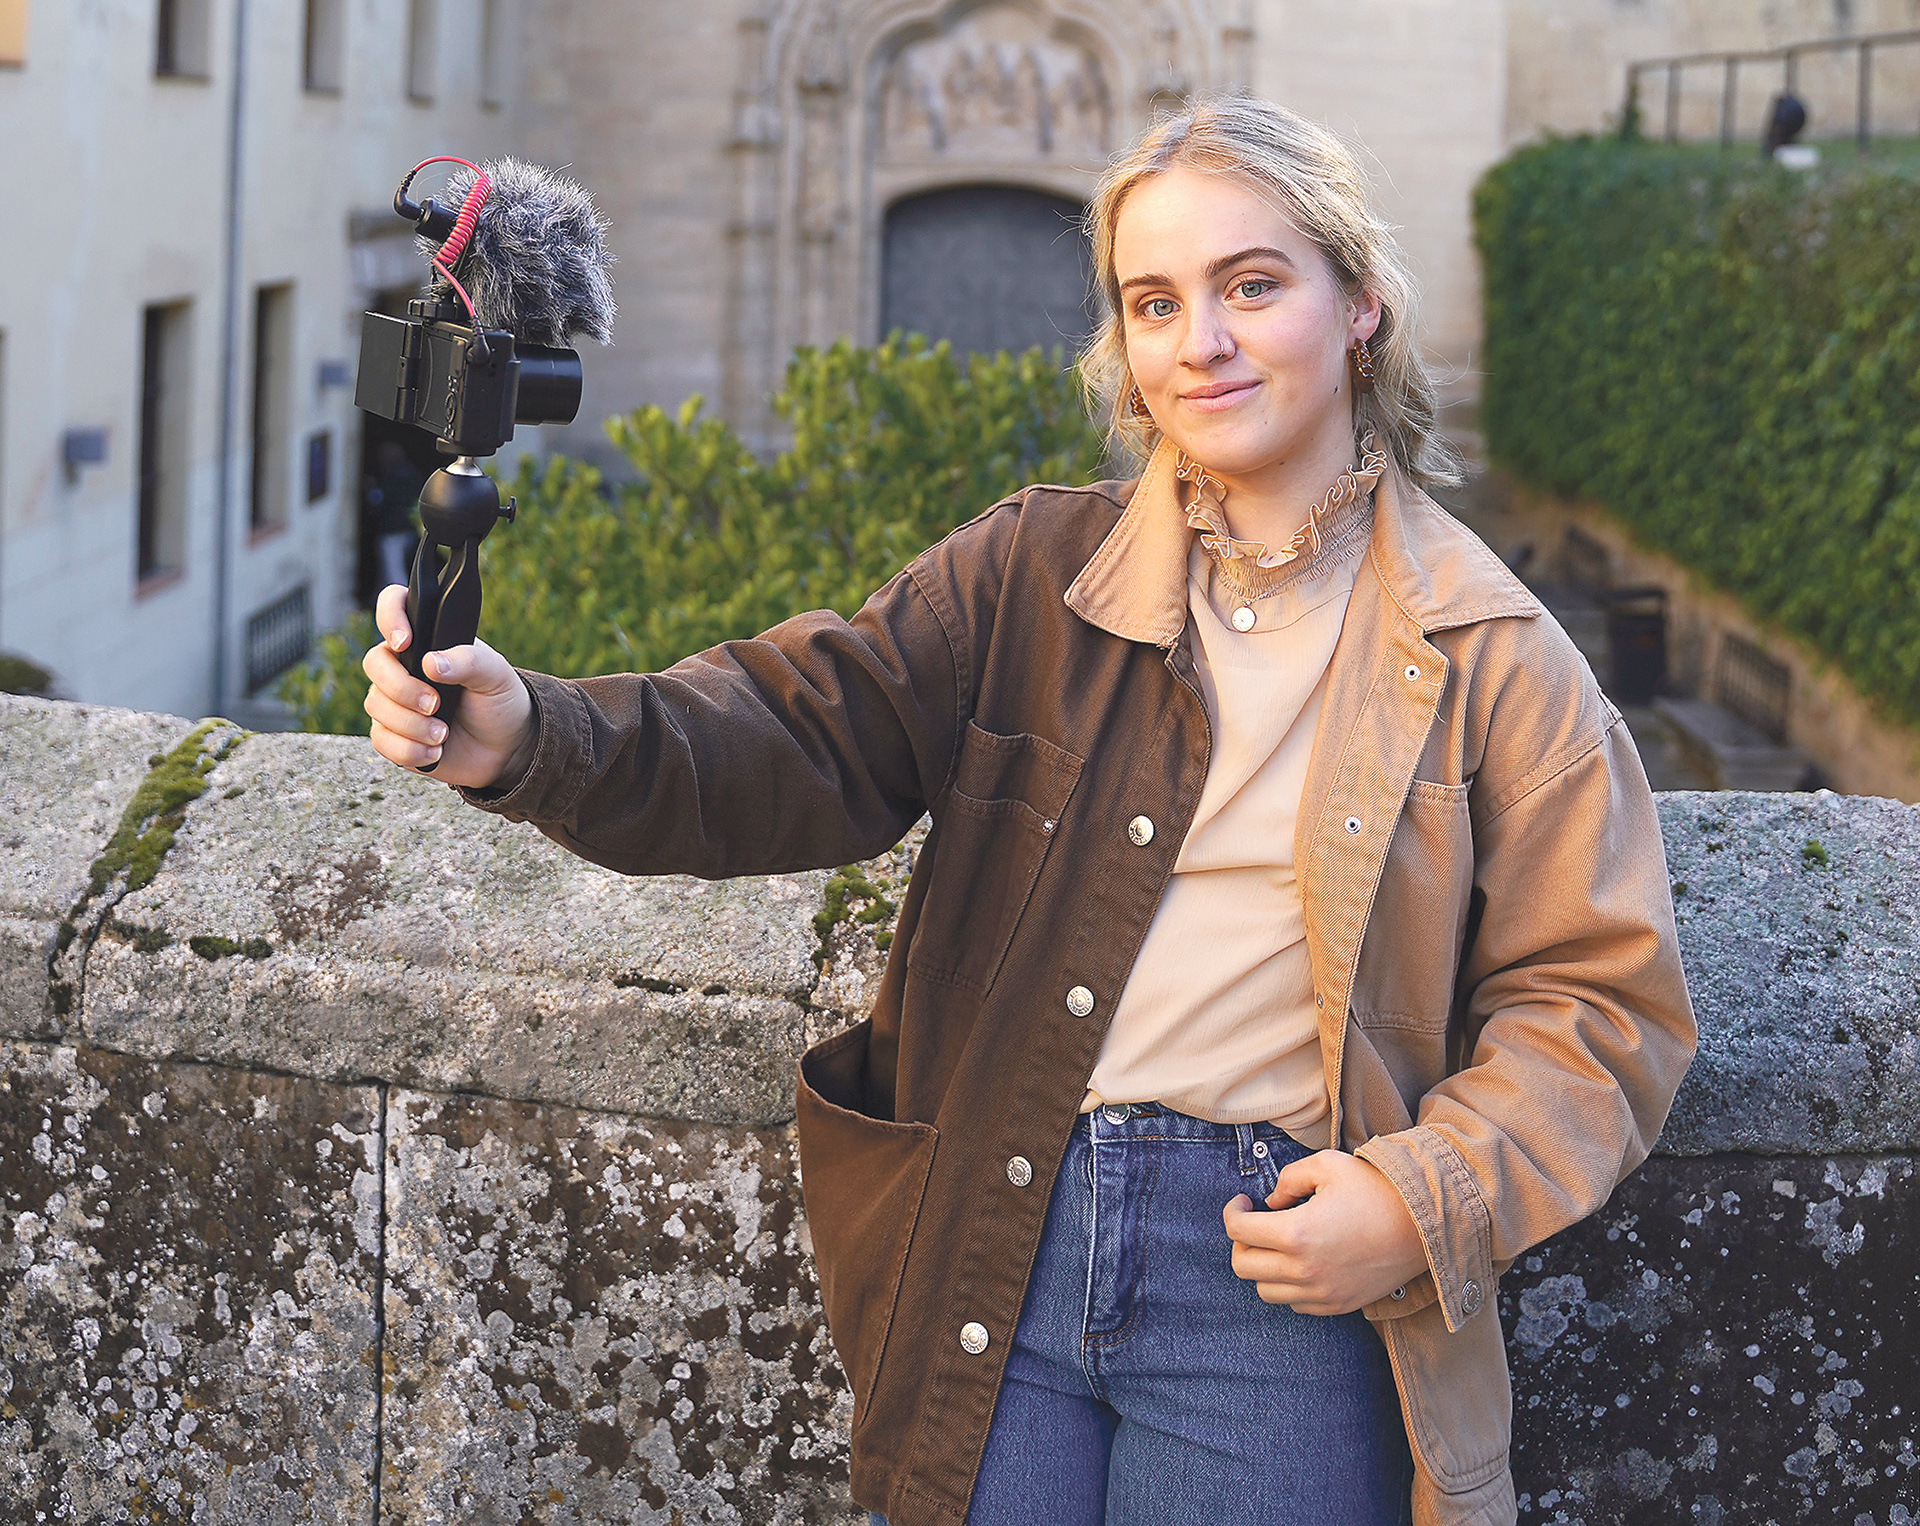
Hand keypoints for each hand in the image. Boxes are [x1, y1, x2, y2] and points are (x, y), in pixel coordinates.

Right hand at [362, 584, 536, 788]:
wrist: (505, 746)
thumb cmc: (498, 700)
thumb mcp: (495, 675)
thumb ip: (469, 662)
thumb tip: (431, 663)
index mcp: (427, 640)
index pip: (393, 607)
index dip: (390, 617)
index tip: (405, 642)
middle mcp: (403, 666)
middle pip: (374, 664)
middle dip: (402, 688)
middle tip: (435, 704)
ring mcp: (394, 700)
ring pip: (376, 706)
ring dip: (412, 725)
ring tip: (443, 734)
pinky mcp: (393, 734)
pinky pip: (382, 740)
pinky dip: (409, 749)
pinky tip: (435, 751)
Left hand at [1222, 1150, 1429, 1315]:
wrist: (1425, 1224)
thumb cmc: (1377, 1189)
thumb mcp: (1327, 1165)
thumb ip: (1288, 1178)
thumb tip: (1270, 1201)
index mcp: (1296, 1234)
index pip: (1238, 1231)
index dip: (1233, 1212)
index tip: (1242, 1202)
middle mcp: (1304, 1270)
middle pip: (1243, 1266)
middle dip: (1241, 1241)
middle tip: (1254, 1223)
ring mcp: (1322, 1293)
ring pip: (1265, 1290)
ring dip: (1263, 1266)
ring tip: (1277, 1244)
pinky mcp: (1338, 1305)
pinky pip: (1295, 1304)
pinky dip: (1288, 1285)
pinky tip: (1301, 1262)